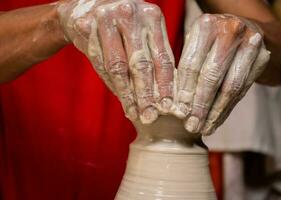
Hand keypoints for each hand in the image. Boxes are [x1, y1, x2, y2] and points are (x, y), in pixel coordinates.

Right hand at [57, 0, 174, 123]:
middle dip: (145, 95)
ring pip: (117, 67)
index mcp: (152, 16)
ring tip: (134, 113)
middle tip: (150, 117)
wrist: (88, 5)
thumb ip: (154, 58)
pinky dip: (111, 84)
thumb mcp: (144, 34)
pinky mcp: (85, 26)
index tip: (167, 107)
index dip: (165, 84)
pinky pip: (99, 63)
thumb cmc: (125, 25)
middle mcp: (130, 14)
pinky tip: (121, 98)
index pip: (162, 56)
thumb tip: (163, 96)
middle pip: (140, 63)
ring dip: (126, 94)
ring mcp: (106, 18)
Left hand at [174, 14, 269, 134]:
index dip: (185, 91)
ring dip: (215, 112)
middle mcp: (229, 31)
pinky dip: (227, 108)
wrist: (247, 29)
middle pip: (211, 76)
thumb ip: (186, 68)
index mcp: (205, 26)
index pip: (191, 64)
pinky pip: (243, 90)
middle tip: (191, 126)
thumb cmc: (212, 40)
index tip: (178, 113)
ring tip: (204, 129)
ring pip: (230, 87)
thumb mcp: (196, 44)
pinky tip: (217, 121)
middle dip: (200, 105)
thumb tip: (173, 104)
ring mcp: (250, 44)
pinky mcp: (262, 58)